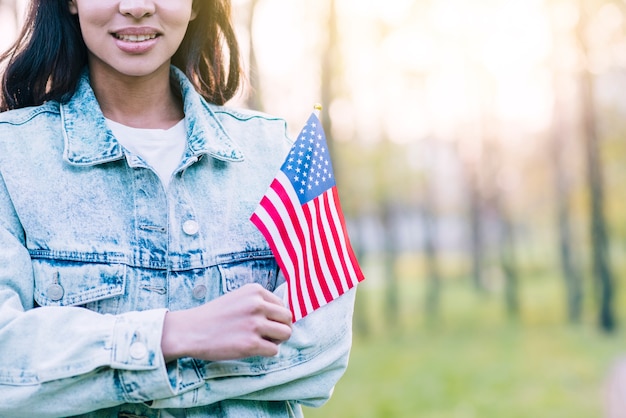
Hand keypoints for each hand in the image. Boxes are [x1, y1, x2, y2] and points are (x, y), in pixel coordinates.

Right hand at [160, 283, 292, 361]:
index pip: (283, 305)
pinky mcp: (251, 344)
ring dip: (276, 341)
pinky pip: (274, 351)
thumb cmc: (214, 316)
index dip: (276, 318)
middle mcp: (257, 304)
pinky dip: (266, 352)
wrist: (190, 330)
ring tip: (261, 342)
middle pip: (288, 319)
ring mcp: (255, 324)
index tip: (264, 324)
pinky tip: (252, 349)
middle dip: (281, 329)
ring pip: (286, 334)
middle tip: (267, 335)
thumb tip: (285, 317)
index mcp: (255, 291)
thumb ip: (259, 302)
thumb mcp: (238, 298)